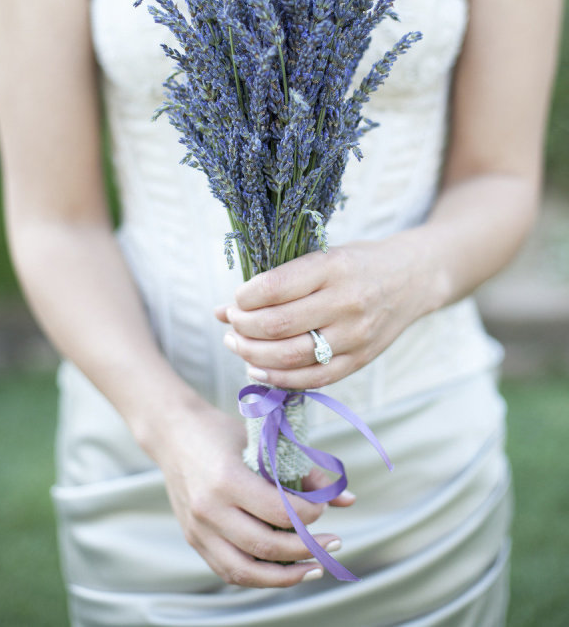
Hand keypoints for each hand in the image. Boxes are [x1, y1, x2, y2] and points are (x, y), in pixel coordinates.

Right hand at [150, 402, 352, 586]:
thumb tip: (348, 499)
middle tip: (332, 543)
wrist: (172, 433)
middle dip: (306, 549)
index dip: (309, 516)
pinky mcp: (194, 539)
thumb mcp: (261, 441)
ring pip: (246, 571)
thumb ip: (303, 470)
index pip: (278, 512)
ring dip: (285, 575)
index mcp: (227, 479)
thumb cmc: (221, 431)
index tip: (323, 509)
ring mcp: (198, 529)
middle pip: (265, 545)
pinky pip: (229, 571)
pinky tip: (283, 569)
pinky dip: (259, 576)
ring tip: (313, 567)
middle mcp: (209, 509)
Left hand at [215, 232, 433, 389]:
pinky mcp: (360, 360)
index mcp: (333, 267)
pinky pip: (313, 379)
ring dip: (253, 354)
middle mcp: (346, 302)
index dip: (244, 298)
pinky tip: (258, 369)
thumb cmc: (358, 263)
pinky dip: (279, 379)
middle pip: (279, 325)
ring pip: (292, 356)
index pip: (275, 287)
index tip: (235, 298)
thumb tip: (224, 308)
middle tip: (230, 324)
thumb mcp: (323, 256)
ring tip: (236, 345)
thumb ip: (279, 280)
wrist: (412, 279)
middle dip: (243, 327)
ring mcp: (355, 335)